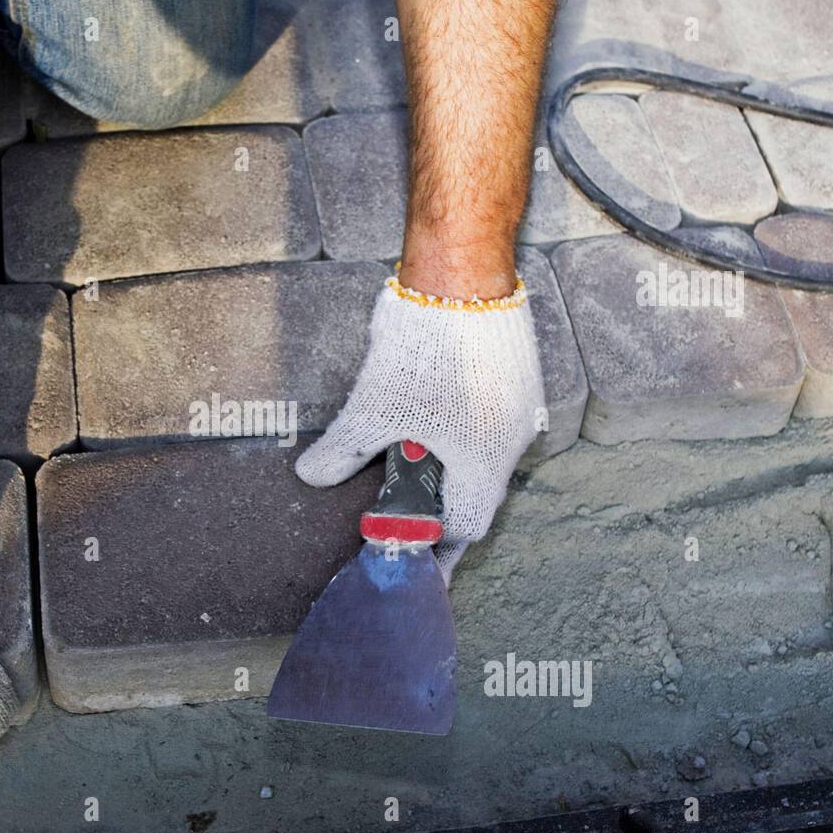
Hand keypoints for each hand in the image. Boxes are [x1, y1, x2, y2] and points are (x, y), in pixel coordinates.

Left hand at [297, 275, 544, 581]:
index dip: (435, 549)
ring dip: (451, 474)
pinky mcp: (517, 379)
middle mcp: (511, 442)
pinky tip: (431, 428)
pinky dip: (462, 441)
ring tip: (412, 475)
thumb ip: (343, 449)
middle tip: (406, 522)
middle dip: (441, 514)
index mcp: (483, 462)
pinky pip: (492, 427)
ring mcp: (520, 408)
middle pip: (477, 498)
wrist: (463, 270)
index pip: (464, 527)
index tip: (414, 562)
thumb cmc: (422, 345)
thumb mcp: (372, 406)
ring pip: (486, 461)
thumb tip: (312, 477)